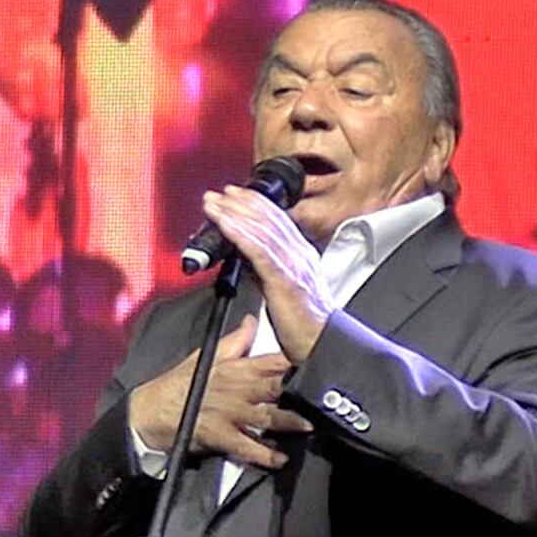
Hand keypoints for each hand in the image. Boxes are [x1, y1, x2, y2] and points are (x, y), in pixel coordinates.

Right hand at [124, 317, 309, 470]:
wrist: (147, 412)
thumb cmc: (177, 385)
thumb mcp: (206, 357)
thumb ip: (236, 341)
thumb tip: (253, 319)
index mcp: (236, 369)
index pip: (275, 362)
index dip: (300, 362)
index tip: (323, 363)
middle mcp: (237, 389)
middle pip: (277, 388)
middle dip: (302, 393)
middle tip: (326, 399)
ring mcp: (229, 413)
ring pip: (267, 417)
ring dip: (290, 423)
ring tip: (310, 427)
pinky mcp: (219, 435)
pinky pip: (246, 447)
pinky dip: (264, 455)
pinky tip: (279, 460)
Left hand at [198, 185, 333, 361]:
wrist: (322, 343)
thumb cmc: (304, 324)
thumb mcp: (282, 290)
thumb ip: (266, 271)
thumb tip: (246, 259)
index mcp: (301, 255)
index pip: (277, 221)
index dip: (255, 205)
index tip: (235, 195)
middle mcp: (298, 254)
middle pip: (268, 219)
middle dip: (241, 203)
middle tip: (219, 193)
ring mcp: (292, 264)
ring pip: (261, 230)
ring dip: (234, 213)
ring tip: (214, 203)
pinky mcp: (283, 279)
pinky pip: (258, 250)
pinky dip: (239, 234)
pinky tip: (224, 224)